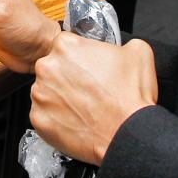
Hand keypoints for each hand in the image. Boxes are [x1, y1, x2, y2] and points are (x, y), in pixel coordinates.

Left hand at [30, 34, 157, 164]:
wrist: (128, 134)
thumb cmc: (130, 98)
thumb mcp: (139, 52)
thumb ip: (122, 43)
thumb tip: (119, 48)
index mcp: (66, 46)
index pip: (66, 45)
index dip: (79, 58)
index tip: (87, 68)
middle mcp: (47, 67)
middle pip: (52, 68)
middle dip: (67, 77)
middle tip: (87, 90)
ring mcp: (40, 94)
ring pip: (46, 92)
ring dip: (60, 98)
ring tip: (83, 107)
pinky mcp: (38, 118)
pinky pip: (44, 115)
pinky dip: (57, 118)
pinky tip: (76, 120)